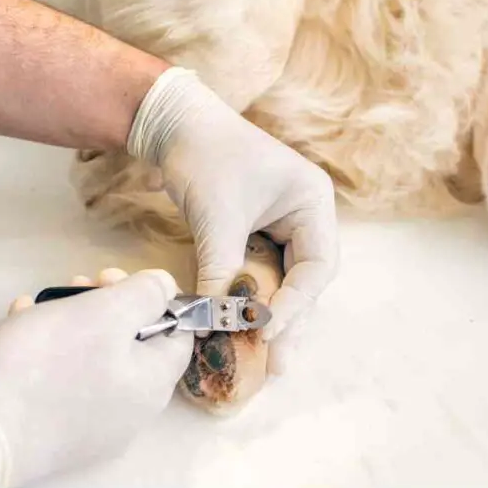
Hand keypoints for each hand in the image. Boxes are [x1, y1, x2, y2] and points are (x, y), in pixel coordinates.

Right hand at [0, 269, 193, 487]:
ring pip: (92, 358)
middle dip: (107, 305)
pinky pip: (60, 379)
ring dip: (73, 320)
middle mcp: (128, 412)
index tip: (119, 278)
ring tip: (46, 300)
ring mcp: (88, 426)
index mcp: (152, 384)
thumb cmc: (47, 365)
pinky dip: (46, 346)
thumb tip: (165, 287)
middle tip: (81, 283)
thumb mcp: (106, 313)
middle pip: (132, 344)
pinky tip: (22, 321)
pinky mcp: (49, 431)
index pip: (179, 336)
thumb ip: (145, 294)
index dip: (156, 299)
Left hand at [128, 68, 339, 355]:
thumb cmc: (204, 155)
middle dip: (289, 322)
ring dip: (269, 317)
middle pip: (305, 281)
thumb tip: (214, 323)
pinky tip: (239, 329)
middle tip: (275, 365)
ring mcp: (281, 227)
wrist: (171, 122)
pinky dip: (248, 301)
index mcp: (312, 202)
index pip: (317, 265)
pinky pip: (258, 275)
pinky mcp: (255, 235)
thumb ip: (222, 269)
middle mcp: (304, 217)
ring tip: (262, 360)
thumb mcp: (217, 215)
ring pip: (282, 283)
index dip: (297, 303)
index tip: (269, 330)